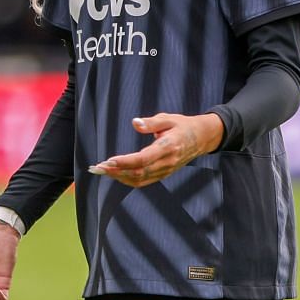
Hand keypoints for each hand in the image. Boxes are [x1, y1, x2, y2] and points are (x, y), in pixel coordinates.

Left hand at [89, 112, 224, 187]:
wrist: (201, 139)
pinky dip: (128, 180)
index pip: (143, 159)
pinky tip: (116, 174)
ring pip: (140, 179)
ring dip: (119, 177)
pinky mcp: (164, 174)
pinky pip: (144, 181)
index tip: (109, 160)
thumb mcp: (168, 118)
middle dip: (116, 171)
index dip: (125, 162)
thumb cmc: (183, 125)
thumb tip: (134, 123)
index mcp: (168, 147)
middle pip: (139, 172)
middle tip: (98, 167)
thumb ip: (151, 122)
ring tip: (103, 171)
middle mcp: (167, 162)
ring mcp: (166, 170)